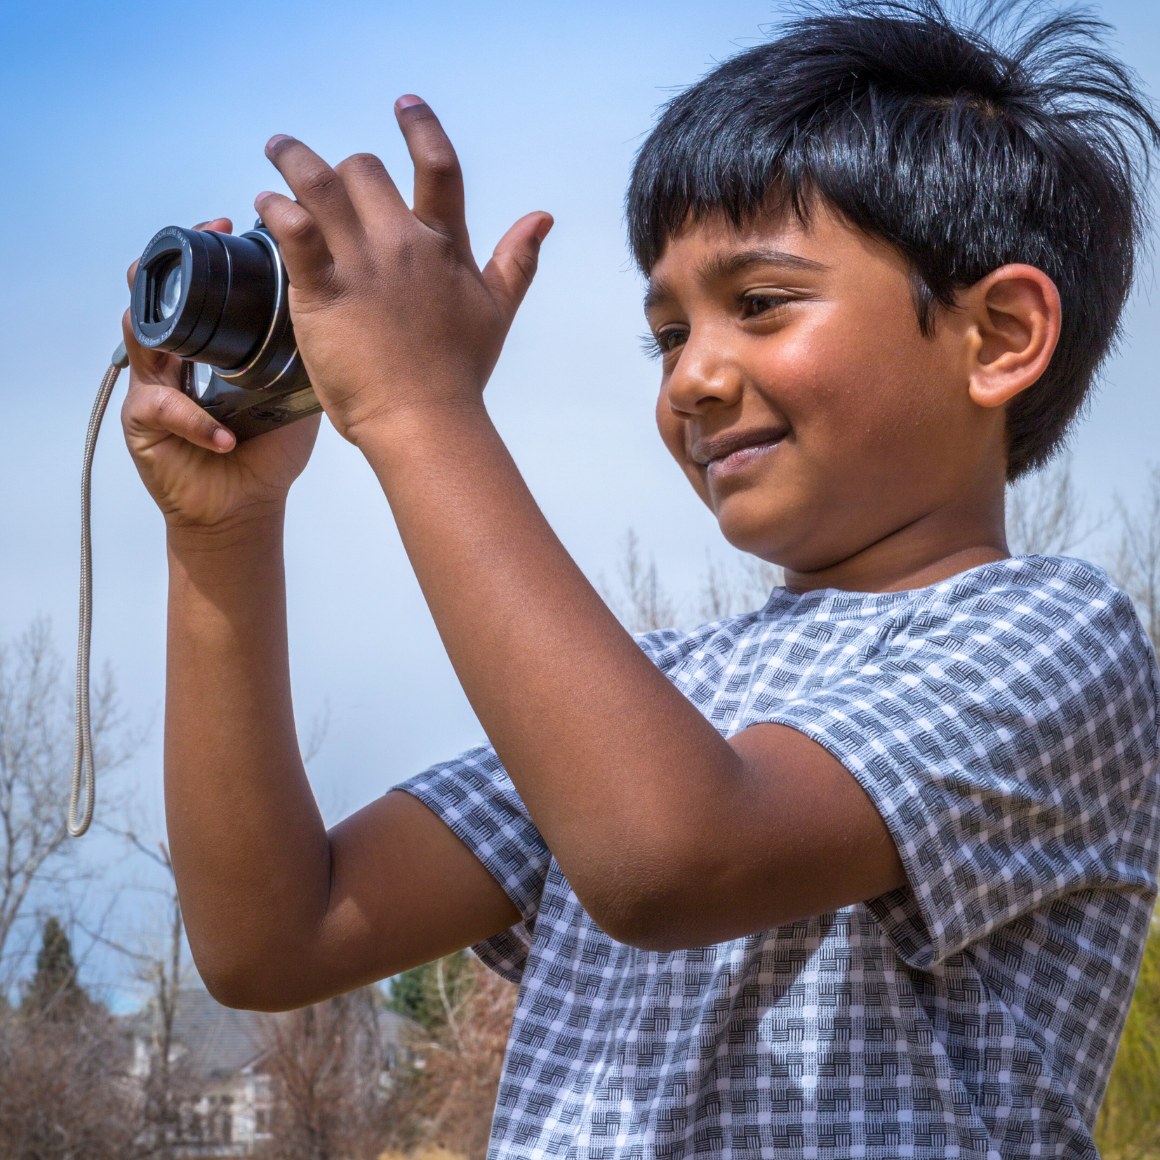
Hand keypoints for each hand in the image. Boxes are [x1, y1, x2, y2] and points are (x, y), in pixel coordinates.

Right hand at [121, 219, 319, 531]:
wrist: (247, 505)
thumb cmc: (269, 451)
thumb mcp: (293, 392)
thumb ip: (304, 353)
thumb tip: (344, 308)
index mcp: (206, 345)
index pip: (193, 285)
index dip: (202, 252)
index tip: (225, 225)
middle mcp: (173, 358)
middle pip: (155, 295)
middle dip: (169, 267)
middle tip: (198, 244)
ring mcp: (152, 387)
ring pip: (143, 338)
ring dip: (168, 330)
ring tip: (188, 329)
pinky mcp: (144, 425)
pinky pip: (166, 410)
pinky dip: (199, 422)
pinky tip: (228, 436)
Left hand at [254, 97, 552, 444]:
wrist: (425, 421)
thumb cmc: (458, 375)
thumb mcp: (496, 311)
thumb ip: (517, 260)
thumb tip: (543, 218)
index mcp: (444, 248)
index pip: (438, 167)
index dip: (421, 127)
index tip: (405, 104)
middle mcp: (404, 245)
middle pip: (366, 170)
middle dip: (342, 166)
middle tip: (320, 172)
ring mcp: (362, 267)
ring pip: (320, 183)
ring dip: (293, 159)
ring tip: (278, 151)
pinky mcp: (322, 292)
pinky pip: (293, 229)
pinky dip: (276, 208)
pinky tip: (266, 205)